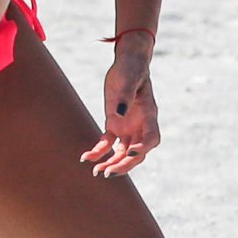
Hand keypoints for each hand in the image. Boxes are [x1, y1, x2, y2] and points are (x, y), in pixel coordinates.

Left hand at [79, 53, 160, 177]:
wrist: (127, 63)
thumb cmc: (130, 68)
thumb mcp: (128, 78)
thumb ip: (125, 95)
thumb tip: (119, 114)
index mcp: (149, 114)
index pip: (152, 138)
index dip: (143, 148)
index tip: (131, 153)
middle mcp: (140, 125)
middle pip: (137, 153)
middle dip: (124, 164)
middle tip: (108, 173)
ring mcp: (128, 127)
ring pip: (123, 152)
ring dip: (112, 163)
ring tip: (97, 172)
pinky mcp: (115, 125)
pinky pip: (108, 143)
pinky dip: (99, 151)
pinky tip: (86, 158)